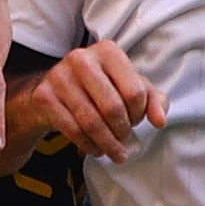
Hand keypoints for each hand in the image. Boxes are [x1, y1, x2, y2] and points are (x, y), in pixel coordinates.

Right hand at [18, 41, 165, 160]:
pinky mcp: (44, 96)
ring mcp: (59, 76)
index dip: (139, 114)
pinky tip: (96, 150)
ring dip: (107, 144)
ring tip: (115, 154)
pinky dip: (88, 146)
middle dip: (123, 132)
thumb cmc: (100, 87)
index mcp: (108, 51)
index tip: (136, 122)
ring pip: (91, 122)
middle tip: (125, 142)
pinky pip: (72, 130)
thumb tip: (160, 121)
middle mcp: (81, 58)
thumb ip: (153, 100)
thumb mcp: (129, 87)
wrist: (53, 90)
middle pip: (113, 108)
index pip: (135, 92)